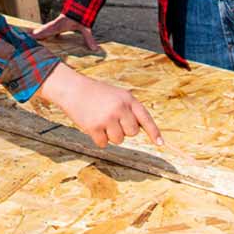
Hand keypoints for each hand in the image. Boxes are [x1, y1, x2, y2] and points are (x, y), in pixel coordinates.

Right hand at [32, 14, 101, 52]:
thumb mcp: (85, 27)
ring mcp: (58, 22)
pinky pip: (52, 27)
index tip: (33, 35)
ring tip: (33, 35)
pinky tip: (48, 35)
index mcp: (60, 25)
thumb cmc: (82, 16)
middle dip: (37, 33)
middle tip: (29, 36)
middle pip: (45, 28)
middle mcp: (57, 23)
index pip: (49, 30)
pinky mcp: (61, 21)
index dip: (41, 33)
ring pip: (47, 27)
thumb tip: (95, 49)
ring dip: (41, 31)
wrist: (82, 4)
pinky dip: (48, 31)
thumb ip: (89, 38)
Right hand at [36, 64, 162, 147]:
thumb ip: (129, 109)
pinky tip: (92, 126)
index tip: (160, 143)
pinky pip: (104, 144)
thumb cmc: (96, 94)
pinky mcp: (94, 127)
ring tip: (101, 121)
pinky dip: (99, 139)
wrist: (73, 89)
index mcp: (128, 99)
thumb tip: (140, 130)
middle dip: (124, 130)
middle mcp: (120, 108)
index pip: (145, 118)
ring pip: (119, 140)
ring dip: (110, 135)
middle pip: (132, 133)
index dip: (154, 132)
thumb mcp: (117, 95)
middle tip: (112, 120)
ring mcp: (107, 118)